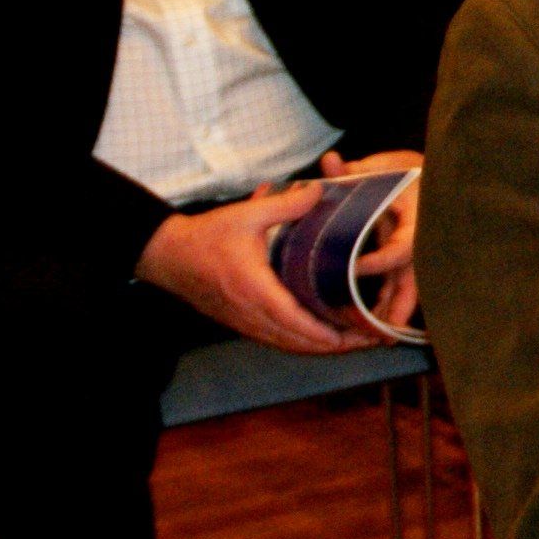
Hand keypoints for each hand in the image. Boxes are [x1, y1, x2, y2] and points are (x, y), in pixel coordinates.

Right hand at [134, 180, 363, 353]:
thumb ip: (286, 205)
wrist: (168, 257)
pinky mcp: (241, 324)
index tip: (353, 335)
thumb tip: (321, 191)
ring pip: (288, 346)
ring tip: (355, 341)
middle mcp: (250, 313)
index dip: (325, 333)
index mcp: (254, 288)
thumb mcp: (246, 214)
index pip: (294, 321)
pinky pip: (277, 341)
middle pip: (298, 342)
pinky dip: (302, 343)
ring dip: (321, 348)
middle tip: (371, 339)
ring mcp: (245, 323)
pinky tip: (322, 338)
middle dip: (336, 345)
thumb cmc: (206, 236)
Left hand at [321, 149, 421, 332]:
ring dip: (395, 310)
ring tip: (381, 336)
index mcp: (416, 216)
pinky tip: (379, 323)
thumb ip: (353, 171)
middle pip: (412, 278)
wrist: (423, 173)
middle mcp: (420, 238)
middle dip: (400, 305)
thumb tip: (331, 162)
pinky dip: (391, 302)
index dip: (381, 261)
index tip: (357, 269)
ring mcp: (413, 250)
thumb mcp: (380, 167)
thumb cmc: (400, 170)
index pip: (402, 247)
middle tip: (385, 330)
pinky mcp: (405, 257)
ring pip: (408, 285)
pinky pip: (400, 282)